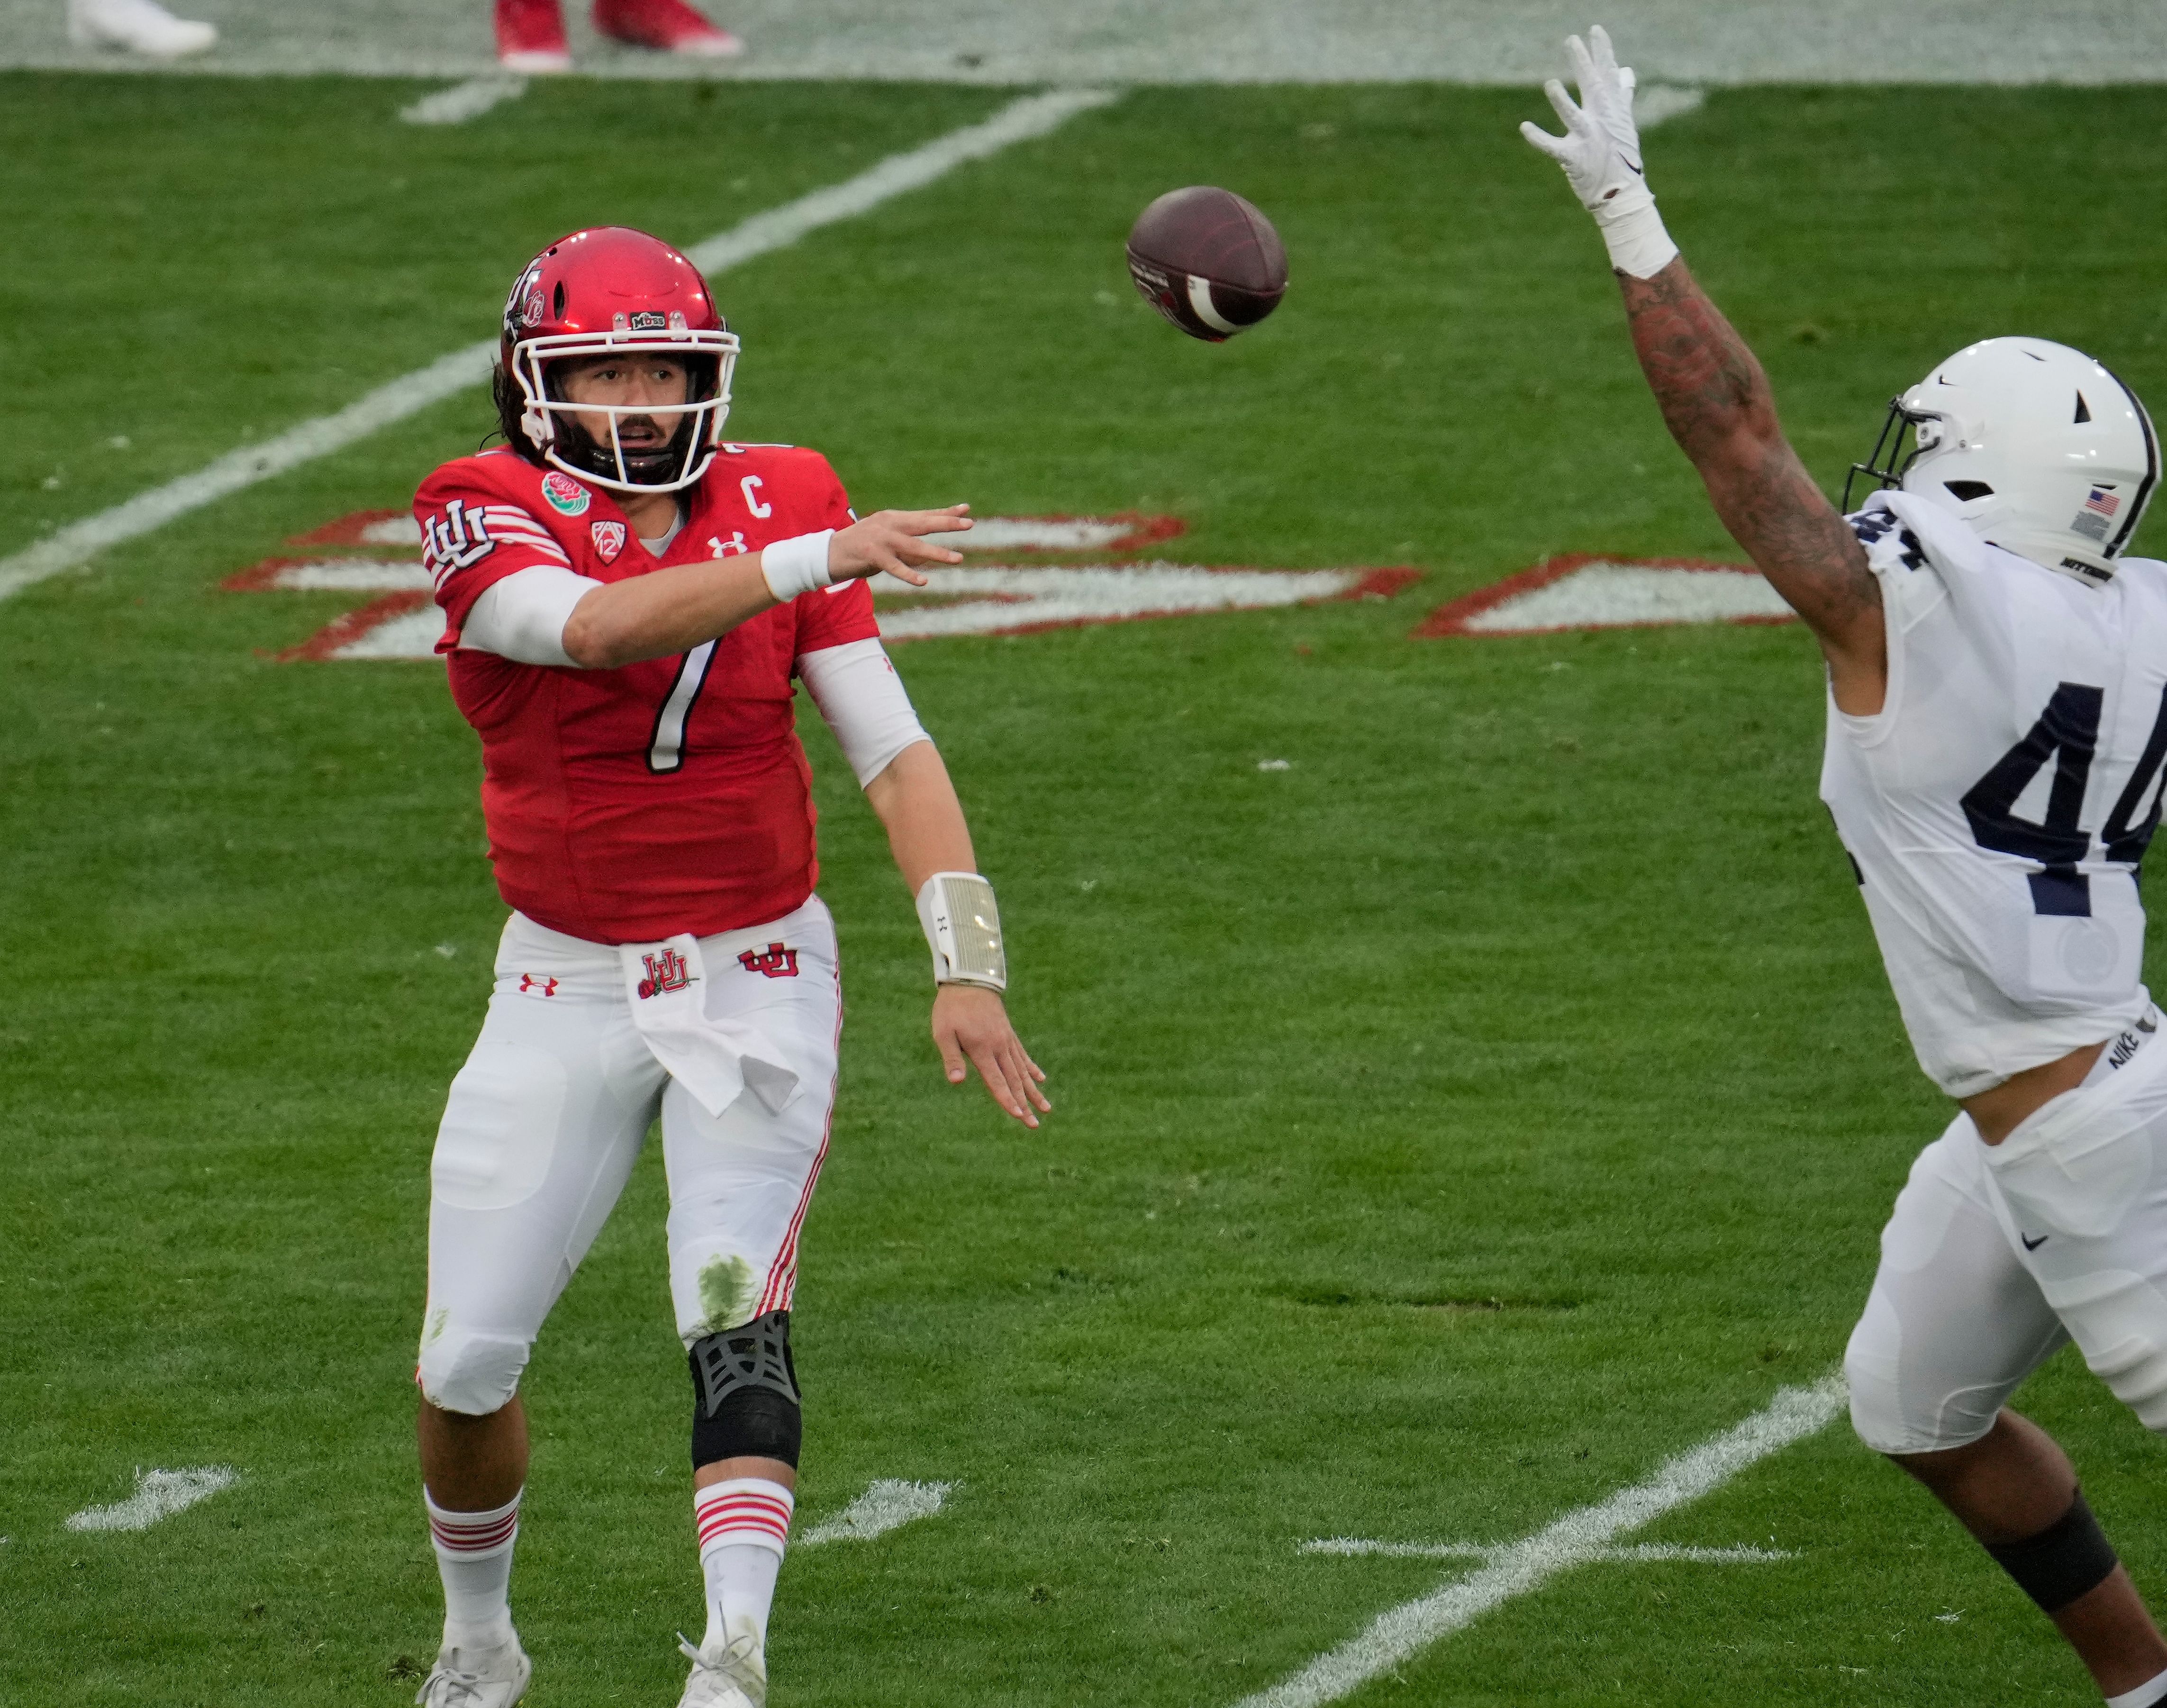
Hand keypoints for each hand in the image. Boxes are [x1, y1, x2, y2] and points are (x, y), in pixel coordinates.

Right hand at [827, 505, 971, 588]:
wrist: (826, 554)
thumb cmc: (859, 550)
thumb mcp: (886, 545)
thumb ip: (906, 548)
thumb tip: (928, 559)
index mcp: (893, 518)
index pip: (924, 515)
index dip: (945, 513)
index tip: (966, 509)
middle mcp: (888, 524)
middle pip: (923, 523)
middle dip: (947, 524)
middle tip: (969, 524)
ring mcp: (879, 538)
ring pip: (913, 546)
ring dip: (937, 553)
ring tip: (958, 558)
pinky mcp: (870, 555)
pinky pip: (894, 566)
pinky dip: (908, 574)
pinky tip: (923, 581)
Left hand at [931, 984, 1050, 1128]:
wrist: (969, 980)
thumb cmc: (951, 1009)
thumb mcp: (943, 1033)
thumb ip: (951, 1058)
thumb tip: (956, 1082)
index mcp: (982, 1050)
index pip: (997, 1081)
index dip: (1007, 1100)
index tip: (1019, 1116)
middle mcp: (999, 1047)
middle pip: (1015, 1081)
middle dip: (1025, 1104)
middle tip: (1034, 1125)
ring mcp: (1007, 1040)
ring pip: (1023, 1071)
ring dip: (1033, 1091)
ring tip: (1046, 1109)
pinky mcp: (1009, 1034)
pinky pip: (1023, 1055)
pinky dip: (1032, 1069)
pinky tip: (1041, 1080)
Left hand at [1519, 25, 1648, 211]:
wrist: (1621, 194)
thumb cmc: (1621, 157)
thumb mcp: (1624, 122)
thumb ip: (1622, 96)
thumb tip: (1627, 73)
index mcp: (1612, 110)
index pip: (1608, 75)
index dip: (1602, 52)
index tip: (1595, 30)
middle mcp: (1601, 121)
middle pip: (1593, 87)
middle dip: (1583, 64)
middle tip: (1572, 40)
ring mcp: (1588, 140)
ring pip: (1574, 117)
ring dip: (1562, 101)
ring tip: (1550, 84)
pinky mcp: (1574, 159)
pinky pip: (1553, 147)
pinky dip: (1539, 138)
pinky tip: (1524, 127)